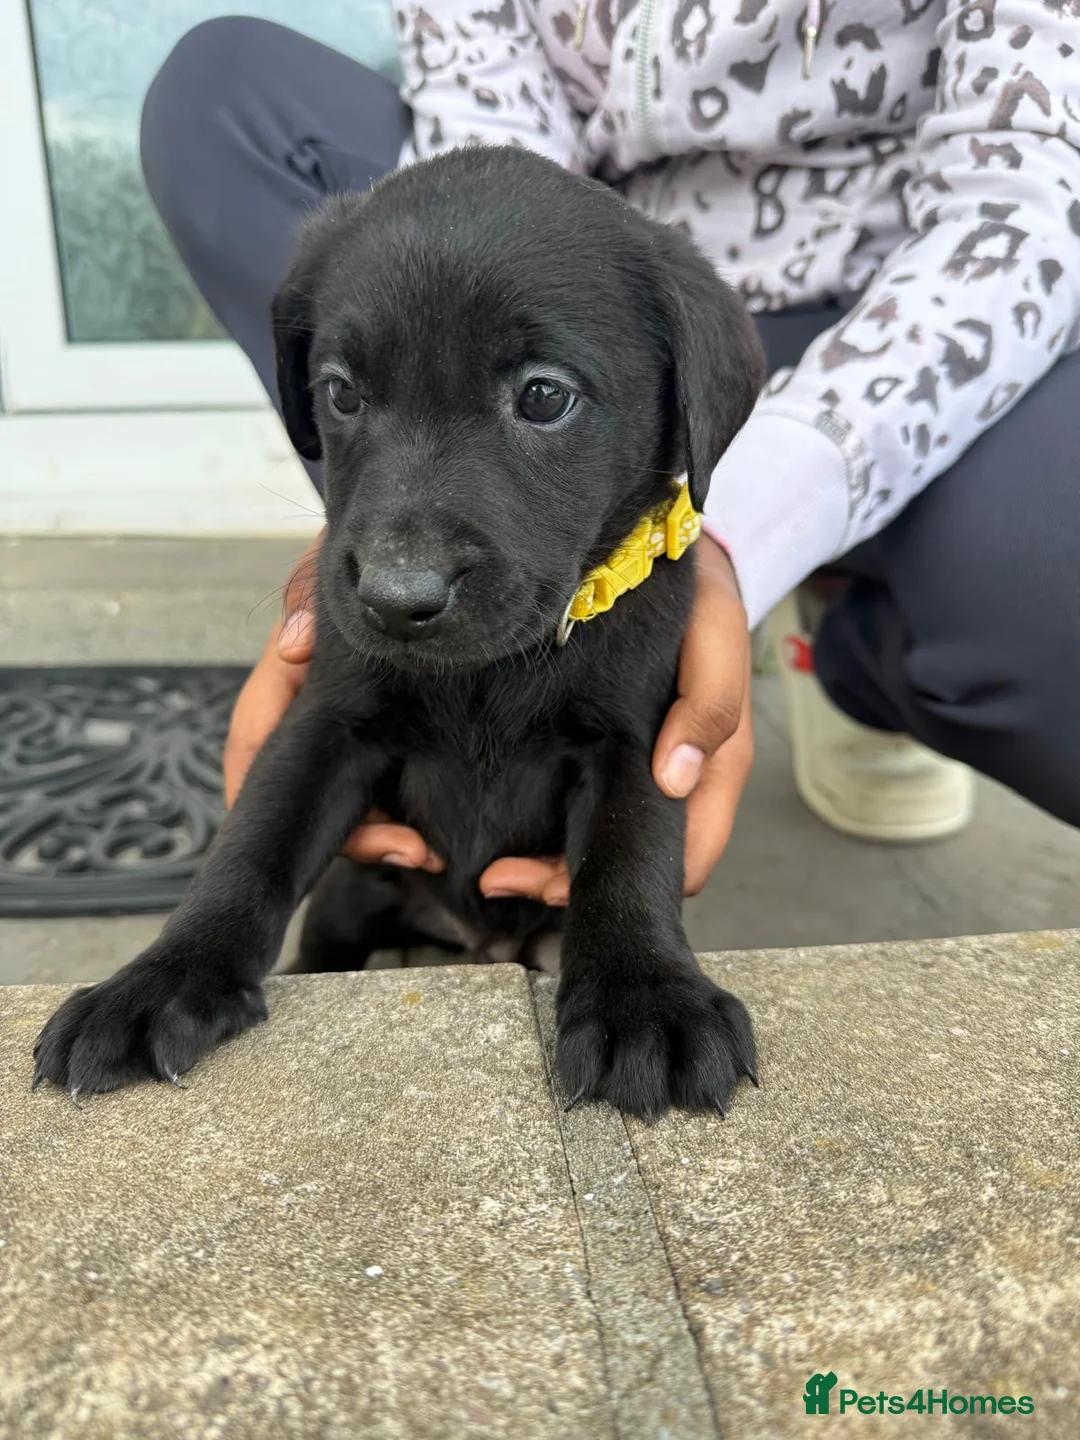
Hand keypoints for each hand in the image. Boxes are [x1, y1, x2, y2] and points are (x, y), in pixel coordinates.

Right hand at [223, 529, 443, 872]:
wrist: (422, 548)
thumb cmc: (364, 556)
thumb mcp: (330, 569)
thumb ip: (310, 599)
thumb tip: (294, 648)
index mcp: (287, 683)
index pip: (254, 752)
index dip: (256, 805)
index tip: (292, 840)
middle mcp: (316, 717)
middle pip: (312, 798)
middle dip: (353, 837)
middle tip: (408, 851)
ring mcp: (361, 732)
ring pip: (359, 804)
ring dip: (387, 835)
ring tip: (429, 851)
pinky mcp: (404, 737)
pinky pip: (398, 790)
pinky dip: (413, 816)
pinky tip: (443, 833)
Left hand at [480, 534, 752, 902]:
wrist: (671, 552)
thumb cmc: (699, 601)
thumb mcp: (715, 636)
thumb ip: (709, 701)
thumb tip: (673, 777)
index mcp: (712, 769)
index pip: (682, 859)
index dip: (622, 882)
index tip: (543, 882)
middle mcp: (674, 781)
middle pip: (628, 862)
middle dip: (565, 882)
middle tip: (499, 876)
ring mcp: (638, 770)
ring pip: (597, 843)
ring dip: (547, 864)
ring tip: (490, 866)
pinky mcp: (603, 750)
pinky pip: (575, 806)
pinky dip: (542, 825)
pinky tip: (500, 818)